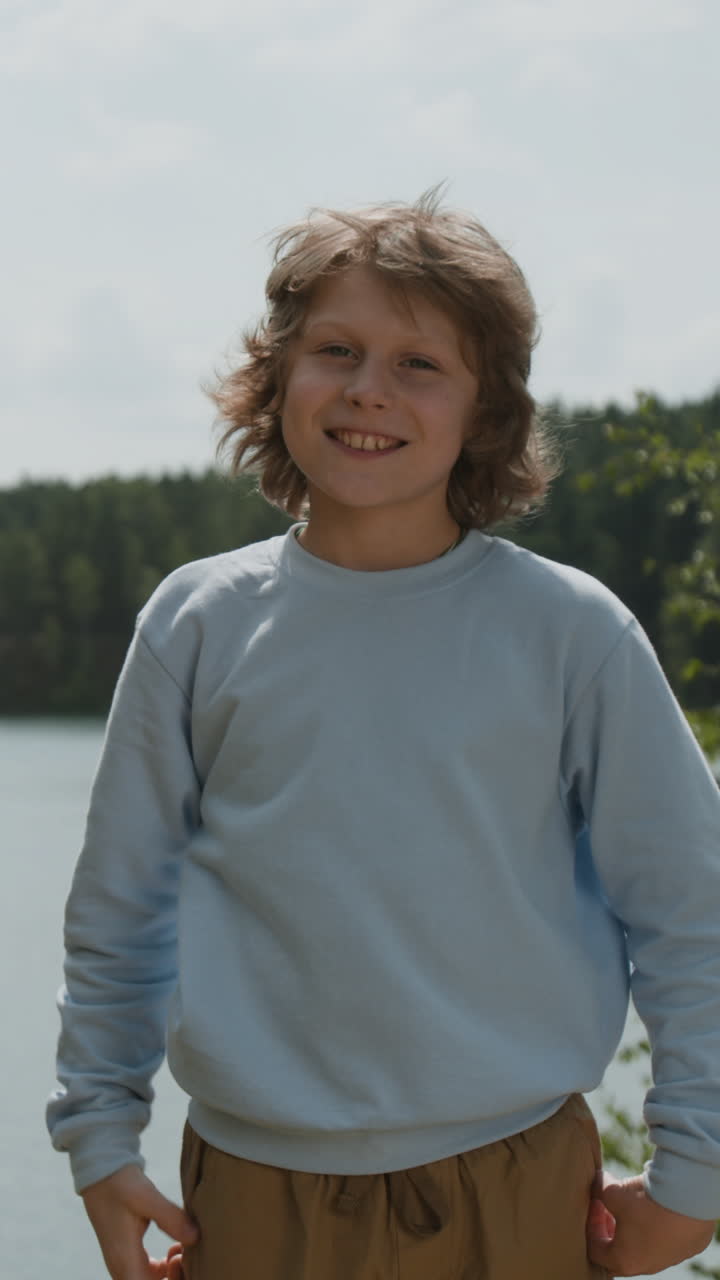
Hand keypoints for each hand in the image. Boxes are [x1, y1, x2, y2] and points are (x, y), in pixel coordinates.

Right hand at [81, 1164, 198, 1279]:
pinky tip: (175, 1248)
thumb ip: (171, 1218)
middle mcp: (122, 1267)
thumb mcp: (147, 1198)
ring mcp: (124, 1261)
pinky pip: (148, 1274)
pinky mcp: (128, 1252)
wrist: (101, 1170)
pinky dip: (165, 1268)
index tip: (182, 1261)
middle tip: (188, 1255)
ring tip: (183, 1250)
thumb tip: (196, 1238)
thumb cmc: (120, 1183)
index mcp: (124, 1261)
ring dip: (170, 1275)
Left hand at [586, 1170, 715, 1275]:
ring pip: (643, 1249)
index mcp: (623, 1259)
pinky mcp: (685, 1249)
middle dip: (609, 1232)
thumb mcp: (612, 1191)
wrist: (689, 1199)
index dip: (591, 1224)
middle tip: (608, 1210)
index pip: (595, 1249)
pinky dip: (657, 1228)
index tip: (595, 1204)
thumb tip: (596, 1184)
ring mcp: (668, 1259)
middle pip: (618, 1254)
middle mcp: (646, 1266)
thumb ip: (598, 1190)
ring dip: (633, 1231)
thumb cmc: (646, 1201)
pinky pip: (666, 1241)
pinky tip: (657, 1208)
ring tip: (633, 1206)